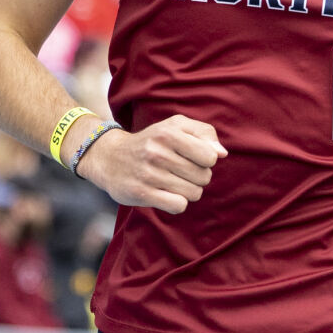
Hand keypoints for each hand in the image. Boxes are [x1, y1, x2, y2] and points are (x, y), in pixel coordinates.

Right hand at [79, 114, 225, 213]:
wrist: (109, 158)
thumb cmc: (152, 141)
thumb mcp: (176, 126)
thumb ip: (204, 134)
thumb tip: (222, 153)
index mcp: (168, 133)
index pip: (210, 156)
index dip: (206, 160)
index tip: (193, 158)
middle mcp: (157, 152)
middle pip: (204, 177)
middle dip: (198, 177)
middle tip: (181, 171)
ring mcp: (148, 174)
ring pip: (193, 193)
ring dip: (188, 191)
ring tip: (173, 182)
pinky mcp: (141, 193)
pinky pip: (178, 206)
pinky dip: (177, 203)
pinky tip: (167, 195)